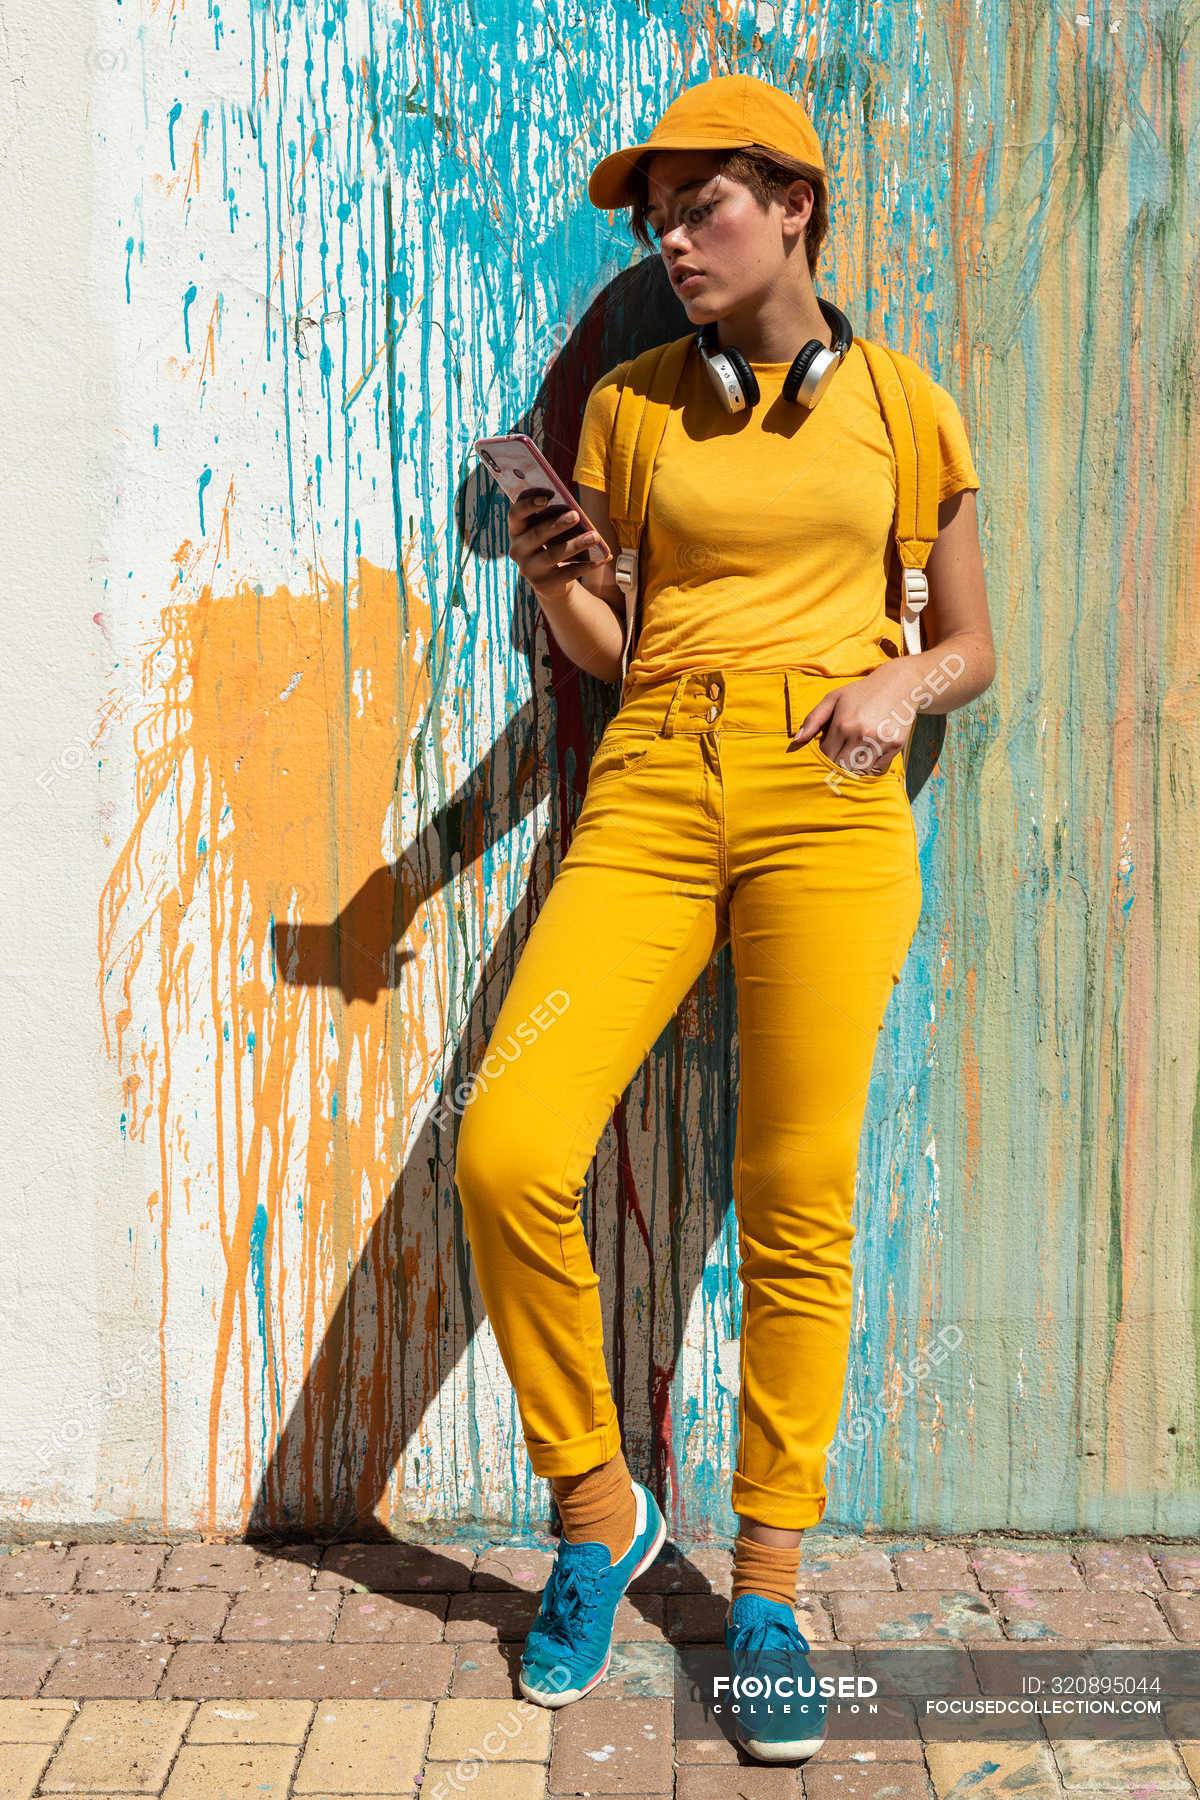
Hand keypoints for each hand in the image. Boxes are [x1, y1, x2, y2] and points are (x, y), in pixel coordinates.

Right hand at [507, 488, 610, 604]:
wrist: (550, 582)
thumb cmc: (551, 545)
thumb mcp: (548, 530)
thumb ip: (554, 517)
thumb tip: (574, 513)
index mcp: (516, 530)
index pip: (515, 514)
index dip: (529, 504)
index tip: (548, 496)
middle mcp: (517, 550)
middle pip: (536, 534)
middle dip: (557, 524)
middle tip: (576, 515)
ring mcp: (529, 569)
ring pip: (553, 555)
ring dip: (576, 544)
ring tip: (595, 536)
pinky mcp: (544, 584)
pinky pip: (567, 573)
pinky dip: (586, 566)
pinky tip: (601, 559)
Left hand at [789, 664, 915, 774]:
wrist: (899, 684)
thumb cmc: (861, 692)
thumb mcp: (833, 698)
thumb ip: (813, 720)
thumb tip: (796, 741)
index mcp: (843, 724)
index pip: (826, 755)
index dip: (824, 755)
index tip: (827, 749)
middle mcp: (861, 736)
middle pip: (841, 766)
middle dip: (836, 764)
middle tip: (839, 756)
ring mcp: (880, 742)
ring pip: (859, 771)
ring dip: (853, 768)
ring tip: (853, 755)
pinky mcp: (895, 746)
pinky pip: (877, 770)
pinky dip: (870, 768)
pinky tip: (868, 755)